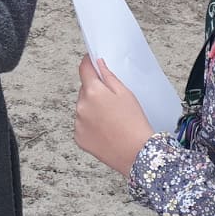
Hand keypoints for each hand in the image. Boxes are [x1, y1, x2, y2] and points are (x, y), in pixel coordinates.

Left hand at [74, 55, 155, 177]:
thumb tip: (98, 64)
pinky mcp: (78, 137)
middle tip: (112, 102)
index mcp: (93, 92)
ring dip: (91, 109)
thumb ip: (108, 76)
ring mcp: (78, 123)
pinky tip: (105, 130)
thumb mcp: (125, 93)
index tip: (92, 62)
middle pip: (84, 90)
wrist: (136, 153)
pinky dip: (90, 125)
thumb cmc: (134, 123)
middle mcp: (81, 106)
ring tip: (111, 119)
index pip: (84, 69)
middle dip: (94, 92)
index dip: (88, 63)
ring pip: (82, 108)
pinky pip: (82, 125)